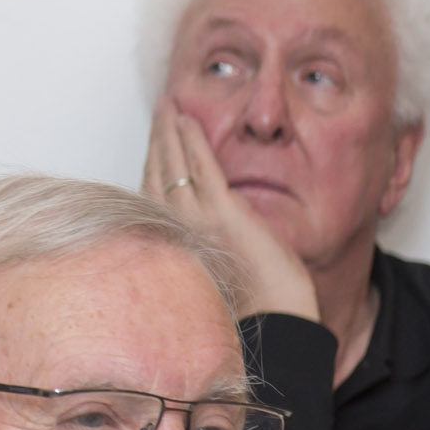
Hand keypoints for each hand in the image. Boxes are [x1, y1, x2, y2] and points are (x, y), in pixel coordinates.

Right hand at [141, 97, 318, 322]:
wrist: (277, 323)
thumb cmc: (255, 305)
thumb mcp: (218, 269)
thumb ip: (205, 242)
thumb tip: (206, 224)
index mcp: (172, 244)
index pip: (153, 194)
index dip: (154, 162)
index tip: (155, 141)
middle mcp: (175, 230)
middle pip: (157, 172)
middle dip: (157, 138)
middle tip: (160, 110)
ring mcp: (196, 219)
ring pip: (173, 163)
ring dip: (170, 130)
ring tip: (169, 107)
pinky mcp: (223, 211)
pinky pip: (201, 165)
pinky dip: (192, 139)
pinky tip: (187, 121)